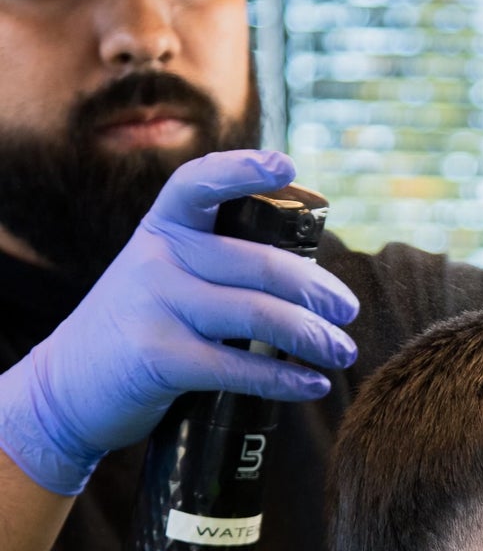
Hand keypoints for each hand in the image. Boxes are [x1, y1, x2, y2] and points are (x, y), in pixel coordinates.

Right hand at [0, 151, 359, 495]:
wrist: (67, 385)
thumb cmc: (138, 326)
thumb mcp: (160, 274)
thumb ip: (212, 262)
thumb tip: (306, 275)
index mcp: (162, 229)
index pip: (200, 183)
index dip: (243, 168)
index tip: (287, 165)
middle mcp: (158, 259)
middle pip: (256, 263)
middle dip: (315, 289)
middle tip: (348, 310)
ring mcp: (156, 306)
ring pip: (256, 314)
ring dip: (312, 336)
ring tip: (342, 352)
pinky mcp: (158, 358)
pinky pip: (237, 366)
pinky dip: (284, 379)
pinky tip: (312, 384)